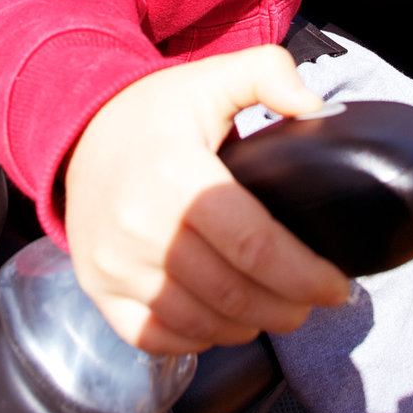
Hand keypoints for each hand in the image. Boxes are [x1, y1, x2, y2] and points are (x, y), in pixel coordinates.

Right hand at [62, 47, 352, 354]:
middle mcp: (139, 228)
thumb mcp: (211, 78)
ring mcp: (114, 265)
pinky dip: (196, 340)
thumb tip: (315, 105)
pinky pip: (153, 336)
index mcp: (176, 176)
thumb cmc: (154, 113)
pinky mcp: (97, 289)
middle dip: (287, 308)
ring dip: (248, 327)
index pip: (254, 246)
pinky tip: (221, 323)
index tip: (336, 286)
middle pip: (233, 294)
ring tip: (275, 312)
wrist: (76, 133)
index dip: (305, 275)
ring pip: (199, 323)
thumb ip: (268, 73)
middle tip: (311, 301)